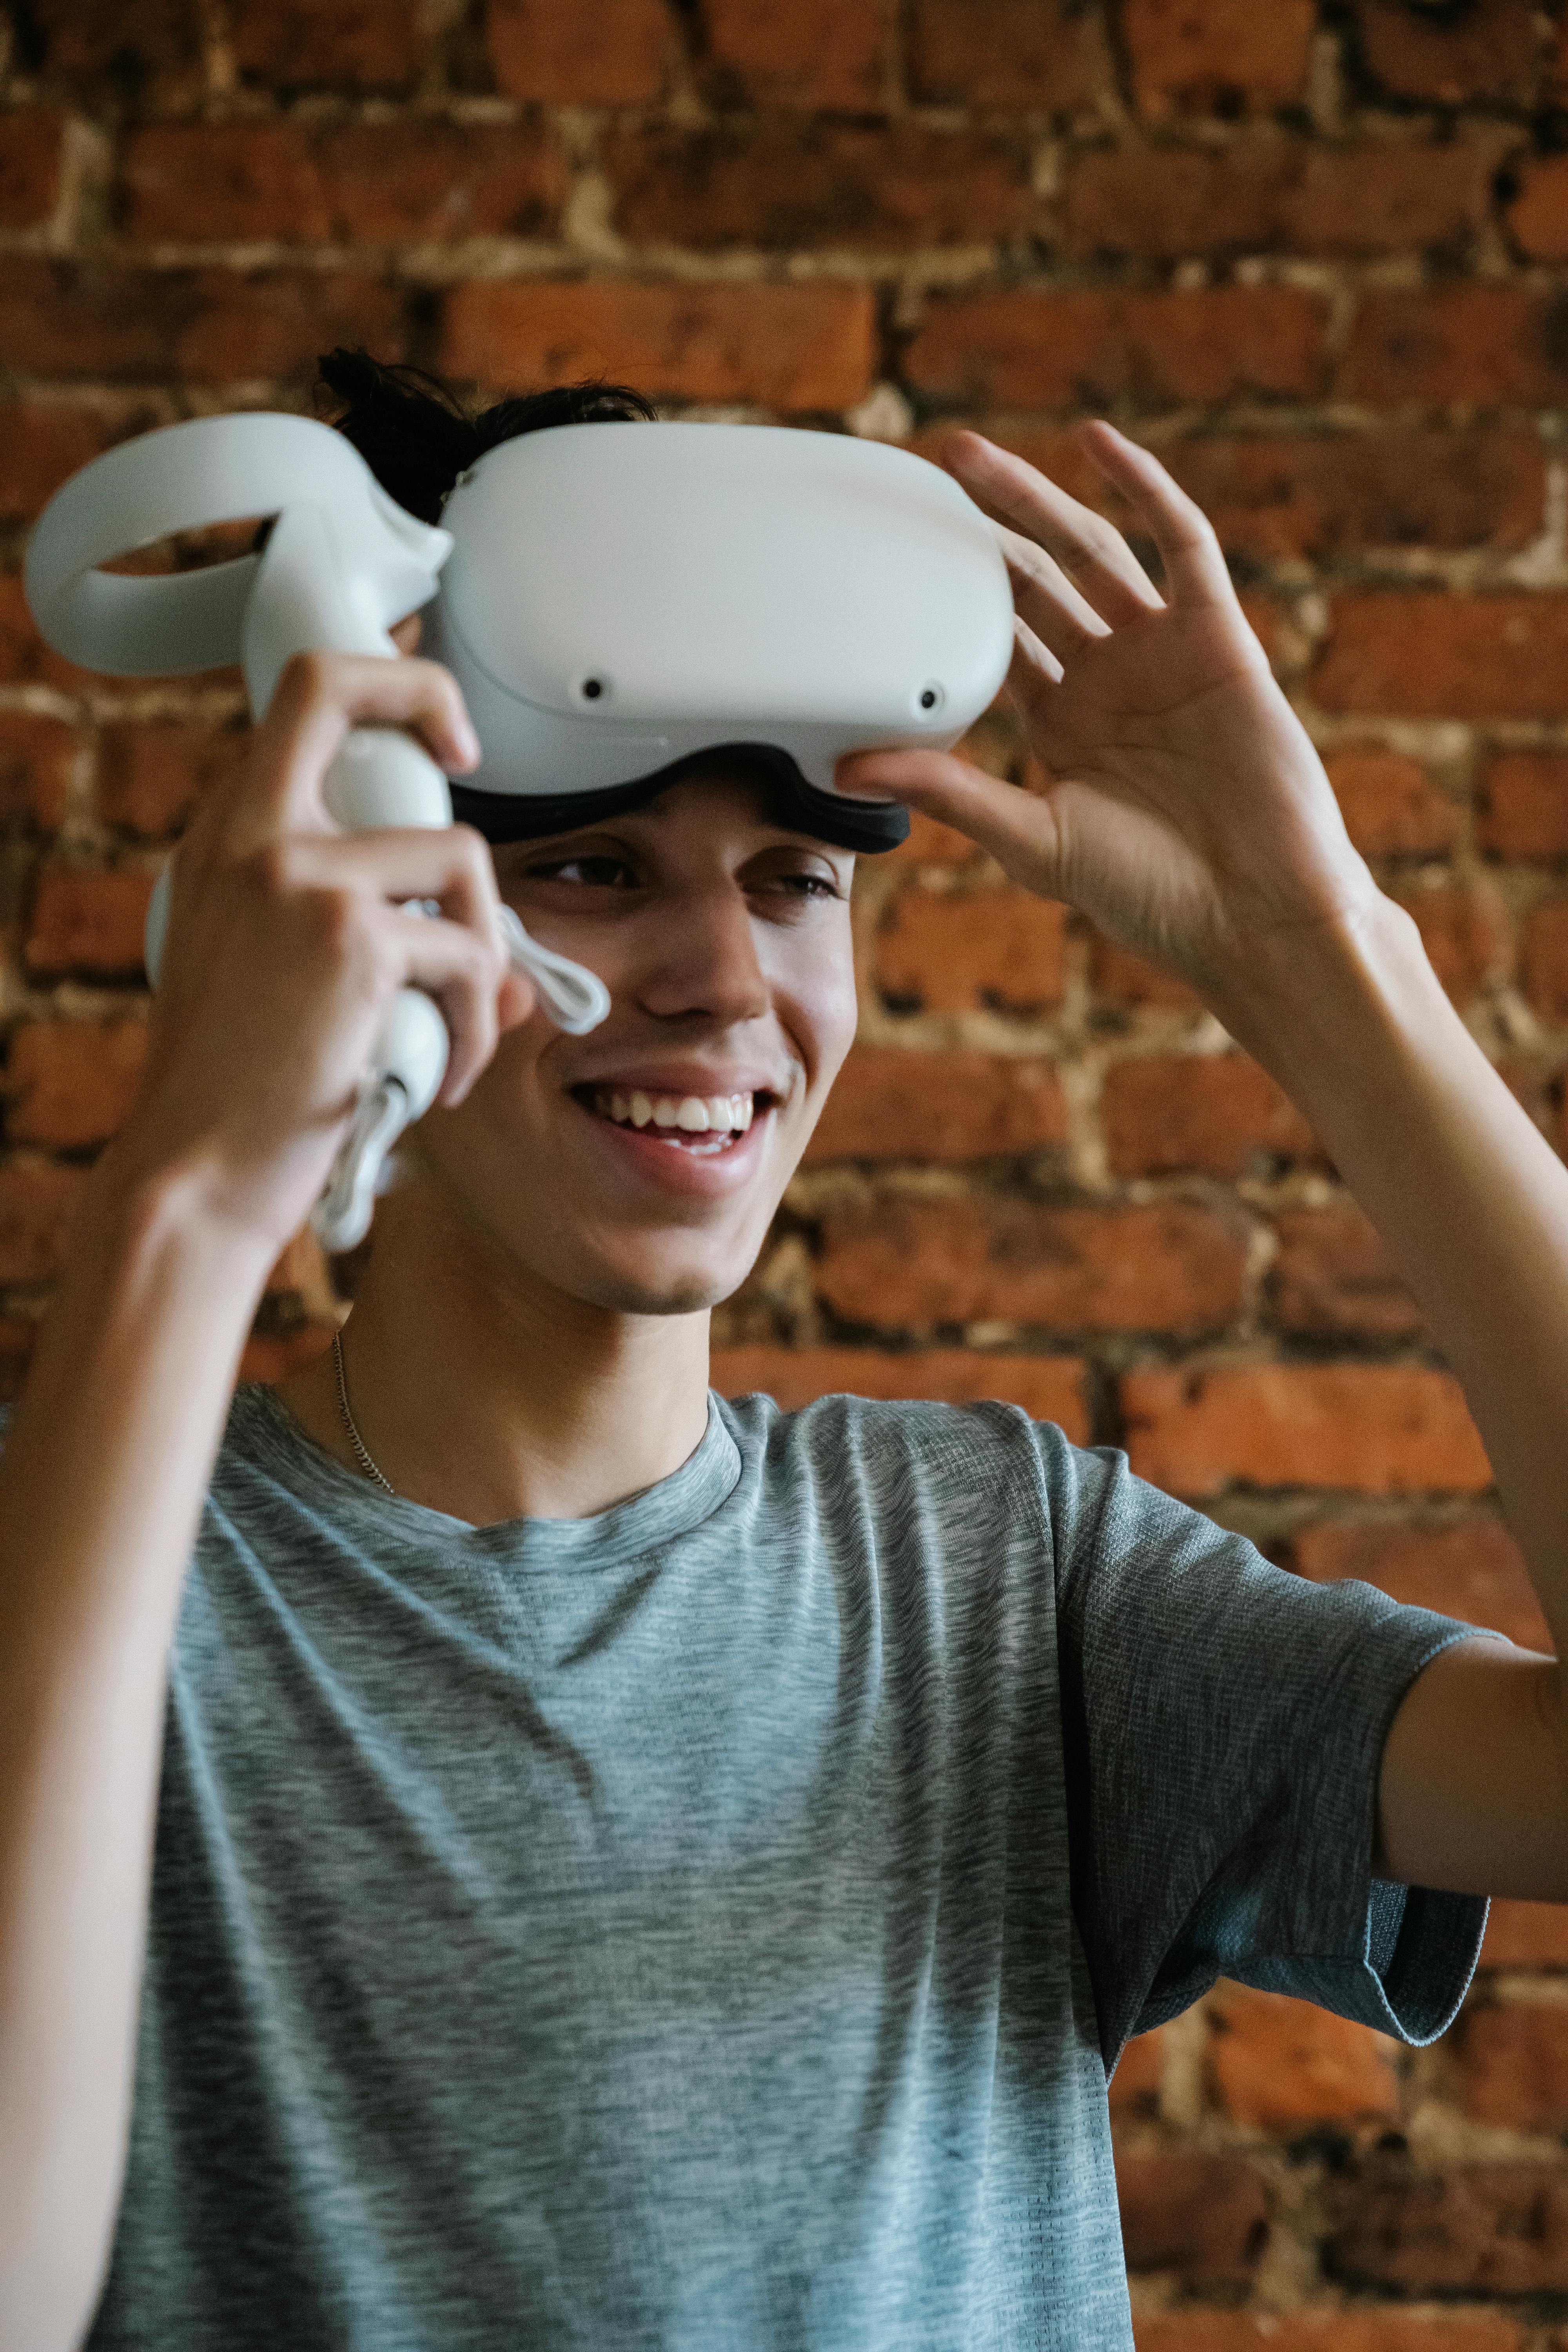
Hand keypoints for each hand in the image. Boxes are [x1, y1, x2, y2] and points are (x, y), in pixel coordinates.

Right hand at [113, 650, 532, 1249]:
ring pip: (459, 859)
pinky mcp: (352, 938)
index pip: (297, 697)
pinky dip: (478, 1027)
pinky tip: (444, 1078)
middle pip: (343, 689)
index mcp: (227, 838)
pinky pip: (471, 959)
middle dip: (432, 700)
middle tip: (468, 756)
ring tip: (458, 1029)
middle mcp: (250, 836)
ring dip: (485, 954)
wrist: (201, 1170)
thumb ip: (374, 935)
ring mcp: (297, 877)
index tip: (440, 734)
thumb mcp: (287, 980)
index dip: (383, 679)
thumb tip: (513, 960)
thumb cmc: (244, 1090)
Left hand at [838, 424, 1379, 997]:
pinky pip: (1182, 546)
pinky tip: (1098, 447)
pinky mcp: (1217, 638)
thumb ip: (949, 791)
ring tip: (971, 457)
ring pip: (1089, 552)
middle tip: (922, 475)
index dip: (944, 594)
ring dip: (1034, 500)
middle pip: (1030, 582)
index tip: (889, 553)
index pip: (990, 639)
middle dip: (978, 530)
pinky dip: (1145, 491)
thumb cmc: (1150, 895)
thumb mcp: (1030, 839)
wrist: (1253, 913)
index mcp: (1059, 725)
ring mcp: (1161, 653)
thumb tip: (849, 768)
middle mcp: (1106, 679)